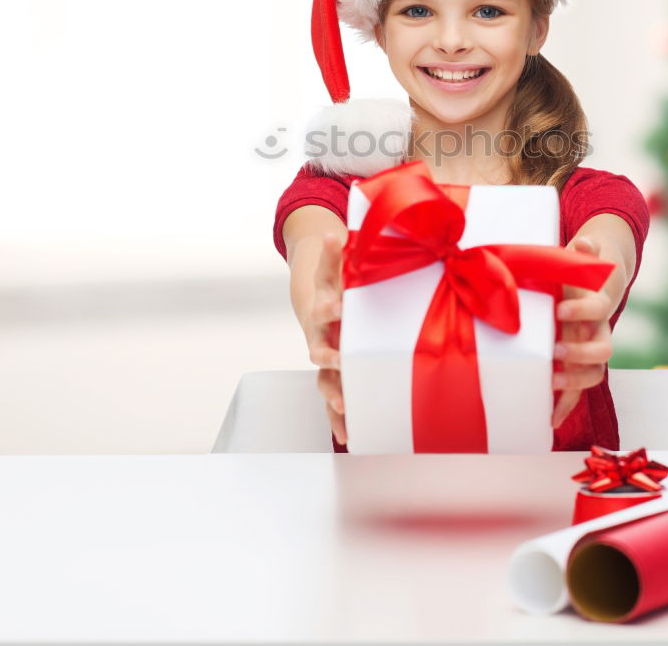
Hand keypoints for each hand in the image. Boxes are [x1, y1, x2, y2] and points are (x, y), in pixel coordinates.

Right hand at [307, 233, 346, 443]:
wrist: (322, 296)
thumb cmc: (339, 279)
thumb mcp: (341, 262)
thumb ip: (341, 251)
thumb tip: (340, 231)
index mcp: (325, 305)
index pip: (324, 302)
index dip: (328, 305)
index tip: (335, 306)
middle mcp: (322, 334)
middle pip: (321, 347)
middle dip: (330, 357)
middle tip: (340, 363)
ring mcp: (326, 356)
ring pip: (325, 379)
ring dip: (333, 394)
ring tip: (343, 408)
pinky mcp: (334, 374)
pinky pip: (334, 398)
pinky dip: (338, 418)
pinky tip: (346, 436)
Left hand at [552, 235, 613, 429]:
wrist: (594, 286)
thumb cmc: (579, 272)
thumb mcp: (579, 259)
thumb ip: (584, 252)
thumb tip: (586, 240)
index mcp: (597, 304)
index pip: (599, 309)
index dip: (583, 311)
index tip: (561, 310)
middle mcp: (598, 331)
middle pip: (603, 351)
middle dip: (580, 354)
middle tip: (555, 351)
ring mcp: (589, 351)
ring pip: (593, 375)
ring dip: (574, 384)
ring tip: (551, 385)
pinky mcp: (577, 365)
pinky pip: (576, 390)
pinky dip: (565, 406)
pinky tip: (549, 421)